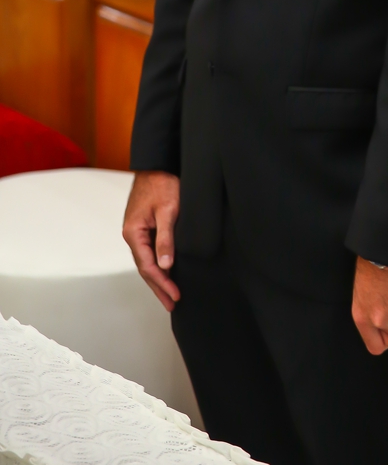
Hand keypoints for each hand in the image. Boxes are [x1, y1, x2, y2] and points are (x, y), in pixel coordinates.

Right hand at [122, 171, 180, 311]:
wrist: (157, 164)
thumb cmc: (162, 183)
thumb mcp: (167, 210)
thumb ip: (166, 238)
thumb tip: (165, 265)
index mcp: (133, 233)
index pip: (148, 267)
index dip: (162, 283)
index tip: (175, 296)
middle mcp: (132, 235)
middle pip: (145, 268)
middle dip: (159, 287)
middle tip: (172, 304)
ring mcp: (137, 231)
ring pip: (147, 261)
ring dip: (159, 278)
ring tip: (170, 295)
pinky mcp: (144, 226)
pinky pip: (150, 251)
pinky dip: (158, 264)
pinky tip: (167, 271)